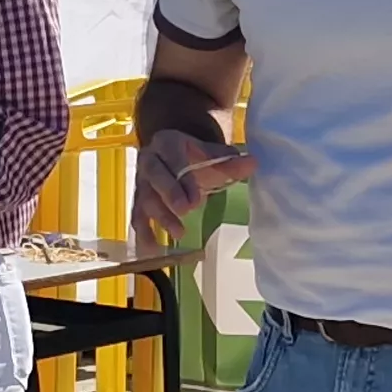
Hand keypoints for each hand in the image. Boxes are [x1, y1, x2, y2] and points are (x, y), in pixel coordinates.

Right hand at [133, 128, 255, 242]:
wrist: (172, 157)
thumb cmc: (193, 157)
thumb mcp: (211, 155)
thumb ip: (229, 161)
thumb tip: (253, 163)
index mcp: (167, 143)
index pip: (173, 157)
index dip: (183, 178)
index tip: (197, 198)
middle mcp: (149, 160)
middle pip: (155, 176)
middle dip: (170, 194)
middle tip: (186, 210)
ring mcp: (141, 182)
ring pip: (146, 198)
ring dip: (161, 216)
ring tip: (179, 233)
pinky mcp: (138, 201)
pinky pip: (137, 217)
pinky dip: (144, 233)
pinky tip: (151, 249)